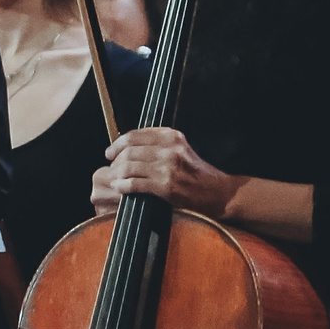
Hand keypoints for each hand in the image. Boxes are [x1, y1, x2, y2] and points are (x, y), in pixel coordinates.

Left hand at [91, 128, 241, 217]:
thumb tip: (128, 148)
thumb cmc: (197, 174)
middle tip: (111, 169)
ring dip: (117, 174)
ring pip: (129, 166)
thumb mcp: (180, 149)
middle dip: (116, 162)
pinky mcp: (166, 186)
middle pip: (129, 151)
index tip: (110, 153)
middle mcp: (169, 148)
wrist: (219, 193)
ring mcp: (168, 167)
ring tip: (115, 180)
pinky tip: (120, 188)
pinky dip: (123, 186)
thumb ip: (158, 145)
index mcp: (171, 136)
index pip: (134, 135)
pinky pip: (135, 183)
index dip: (117, 144)